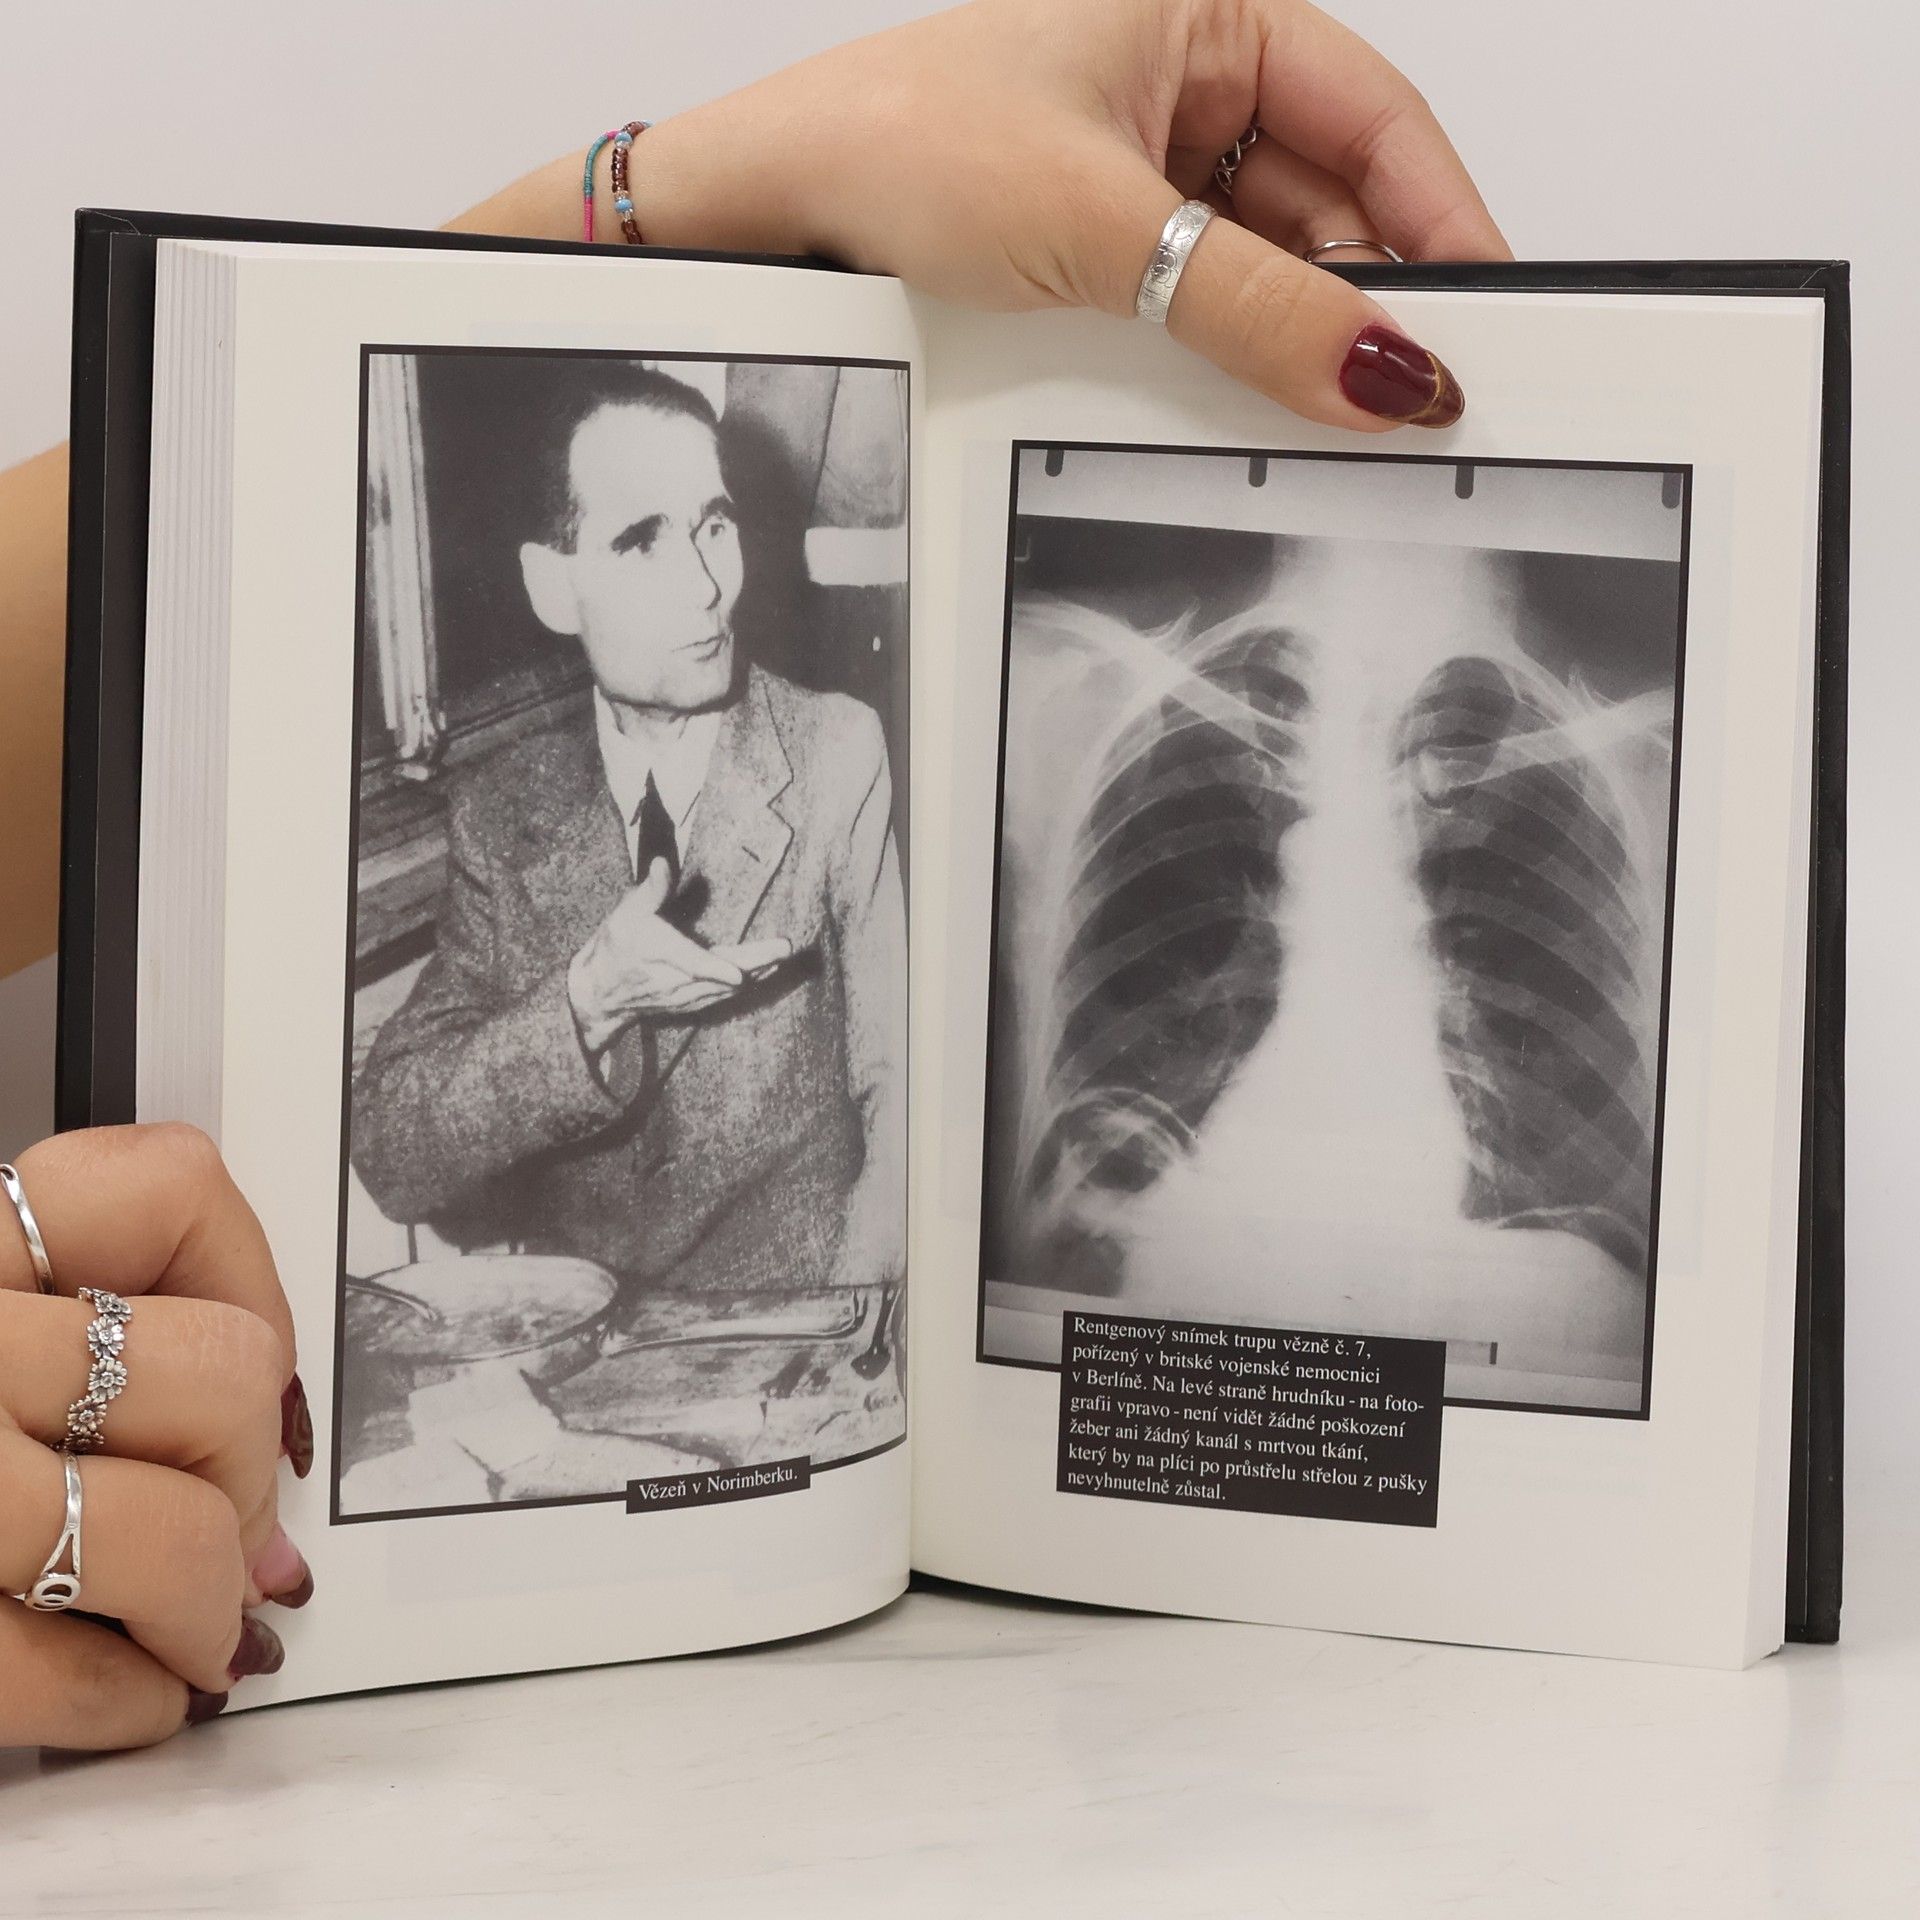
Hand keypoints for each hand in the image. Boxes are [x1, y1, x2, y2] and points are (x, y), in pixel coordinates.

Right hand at [0, 1126, 311, 1750]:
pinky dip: (132, 1698)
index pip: (168, 1189)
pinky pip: (68, 1673)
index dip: (242, 1282)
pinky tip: (137, 1694)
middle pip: (221, 1373)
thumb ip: (74, 1328)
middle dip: (242, 1468)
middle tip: (220, 1515)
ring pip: (176, 1528)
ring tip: (196, 1622)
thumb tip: (270, 1444)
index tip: (242, 1347)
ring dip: (207, 1599)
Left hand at [534, 0, 1509, 428]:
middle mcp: (1181, 84)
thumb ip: (1252, 308)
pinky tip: (1243, 397)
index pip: (1375, 118)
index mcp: (1203, 17)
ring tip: (1321, 403)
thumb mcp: (1098, 228)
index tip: (1489, 310)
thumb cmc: (892, 146)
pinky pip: (1201, 301)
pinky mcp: (1099, 243)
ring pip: (1268, 260)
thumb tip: (1379, 368)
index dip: (1445, 217)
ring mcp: (1142, 169)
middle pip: (1332, 199)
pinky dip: (1229, 352)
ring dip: (1295, 333)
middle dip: (1370, 294)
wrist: (761, 213)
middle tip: (1408, 390)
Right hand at [566, 857, 792, 1054]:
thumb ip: (650, 890)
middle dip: (756, 962)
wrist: (601, 993)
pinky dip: (748, 985)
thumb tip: (662, 863)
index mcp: (660, 954)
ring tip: (783, 955)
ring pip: (728, 988)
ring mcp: (686, 997)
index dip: (714, 970)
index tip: (738, 975)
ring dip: (758, 972)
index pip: (690, 964)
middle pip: (722, 976)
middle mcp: (676, 981)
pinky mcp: (693, 1005)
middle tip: (784, 947)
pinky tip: (767, 971)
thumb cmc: (616, 947)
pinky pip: (725, 996)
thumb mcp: (626, 914)